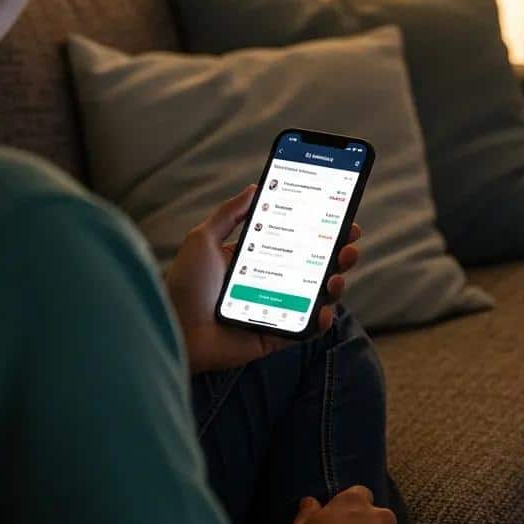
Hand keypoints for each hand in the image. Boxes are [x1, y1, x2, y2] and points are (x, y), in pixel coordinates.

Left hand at [165, 185, 361, 374]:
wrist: (174, 329)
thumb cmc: (184, 285)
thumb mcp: (202, 239)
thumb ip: (229, 213)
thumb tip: (255, 188)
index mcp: (256, 259)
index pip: (297, 240)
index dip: (322, 230)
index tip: (341, 218)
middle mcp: (272, 282)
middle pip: (316, 266)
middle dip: (339, 253)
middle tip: (349, 243)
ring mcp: (278, 309)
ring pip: (319, 295)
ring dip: (336, 283)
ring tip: (337, 275)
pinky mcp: (277, 335)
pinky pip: (307, 328)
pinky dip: (321, 320)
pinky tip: (323, 309)